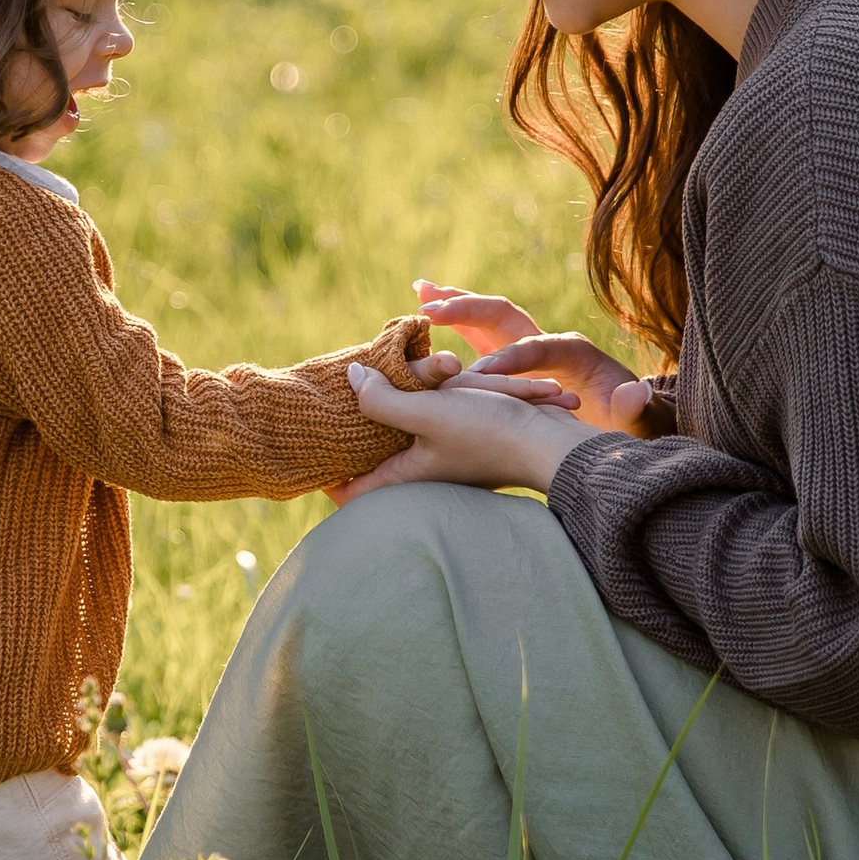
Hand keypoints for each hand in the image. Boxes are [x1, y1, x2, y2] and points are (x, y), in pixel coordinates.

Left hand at [336, 357, 600, 501]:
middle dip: (360, 418)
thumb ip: (382, 398)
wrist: (550, 439)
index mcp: (403, 476)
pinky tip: (438, 369)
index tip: (308, 447)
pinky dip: (431, 389)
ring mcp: (439, 450)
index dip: (324, 474)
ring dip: (405, 391)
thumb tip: (350, 377)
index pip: (347, 490)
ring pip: (403, 420)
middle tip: (341, 393)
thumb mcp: (429, 412)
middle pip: (371, 449)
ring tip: (408, 370)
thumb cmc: (490, 433)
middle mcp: (418, 468)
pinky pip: (431, 408)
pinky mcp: (459, 431)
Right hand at [412, 280, 653, 431]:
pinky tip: (422, 312)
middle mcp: (546, 342)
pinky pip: (477, 332)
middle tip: (430, 314)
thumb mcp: (640, 421)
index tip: (476, 375)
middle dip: (469, 311)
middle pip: (504, 315)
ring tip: (419, 292)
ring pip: (486, 316)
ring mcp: (526, 347)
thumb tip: (633, 394)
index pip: (536, 348)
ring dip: (454, 302)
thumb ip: (636, 410)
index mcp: (573, 353)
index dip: (508, 360)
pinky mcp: (511, 359)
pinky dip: (453, 318)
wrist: (629, 420)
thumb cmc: (630, 425)